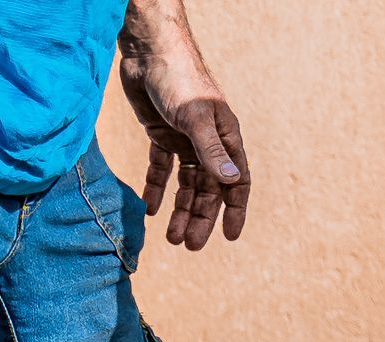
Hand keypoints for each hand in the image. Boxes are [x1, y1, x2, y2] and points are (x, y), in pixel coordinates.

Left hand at [119, 36, 247, 249]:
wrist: (147, 51)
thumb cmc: (178, 79)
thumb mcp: (196, 118)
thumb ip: (211, 152)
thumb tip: (231, 184)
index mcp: (225, 139)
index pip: (237, 182)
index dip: (235, 210)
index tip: (230, 237)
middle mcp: (208, 143)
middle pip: (208, 189)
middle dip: (200, 218)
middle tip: (189, 245)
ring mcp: (185, 139)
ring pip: (185, 184)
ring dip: (179, 210)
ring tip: (170, 237)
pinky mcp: (161, 134)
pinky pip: (161, 168)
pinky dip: (156, 187)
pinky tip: (149, 208)